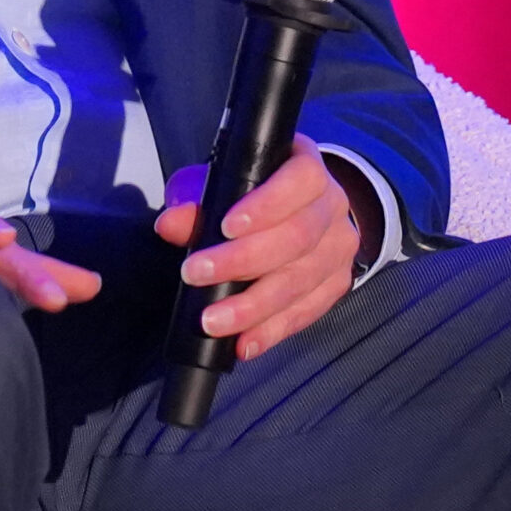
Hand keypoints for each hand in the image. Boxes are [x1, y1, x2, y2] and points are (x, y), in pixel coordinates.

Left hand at [153, 135, 360, 359]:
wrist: (300, 206)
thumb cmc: (251, 190)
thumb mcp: (219, 180)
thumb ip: (194, 198)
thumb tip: (171, 225)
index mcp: (306, 168)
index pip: (299, 180)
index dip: (265, 205)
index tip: (226, 227)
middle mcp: (332, 205)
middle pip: (296, 237)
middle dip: (242, 262)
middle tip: (196, 274)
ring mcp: (339, 248)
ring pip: (300, 281)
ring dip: (252, 307)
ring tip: (214, 321)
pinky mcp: (337, 283)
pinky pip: (307, 312)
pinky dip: (272, 330)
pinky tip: (244, 342)